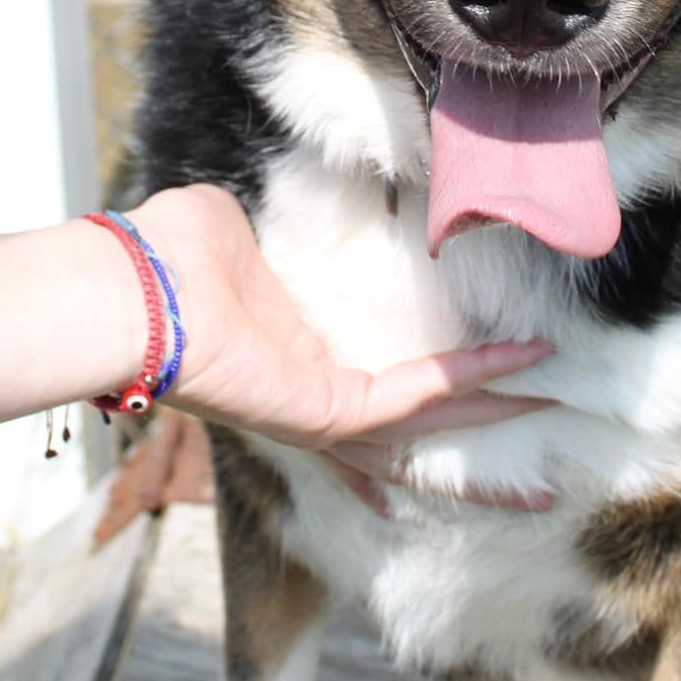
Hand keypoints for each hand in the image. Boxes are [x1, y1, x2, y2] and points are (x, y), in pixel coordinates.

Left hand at [128, 186, 554, 513]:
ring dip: (491, 416)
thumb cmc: (161, 255)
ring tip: (553, 404)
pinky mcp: (324, 411)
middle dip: (473, 439)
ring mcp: (318, 410)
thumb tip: (266, 212)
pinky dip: (468, 379)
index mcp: (290, 351)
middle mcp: (309, 391)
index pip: (367, 386)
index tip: (470, 399)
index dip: (422, 395)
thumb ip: (262, 230)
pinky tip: (518, 360)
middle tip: (533, 468)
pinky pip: (410, 398)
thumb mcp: (227, 228)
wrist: (128, 290)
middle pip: (408, 433)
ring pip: (424, 431)